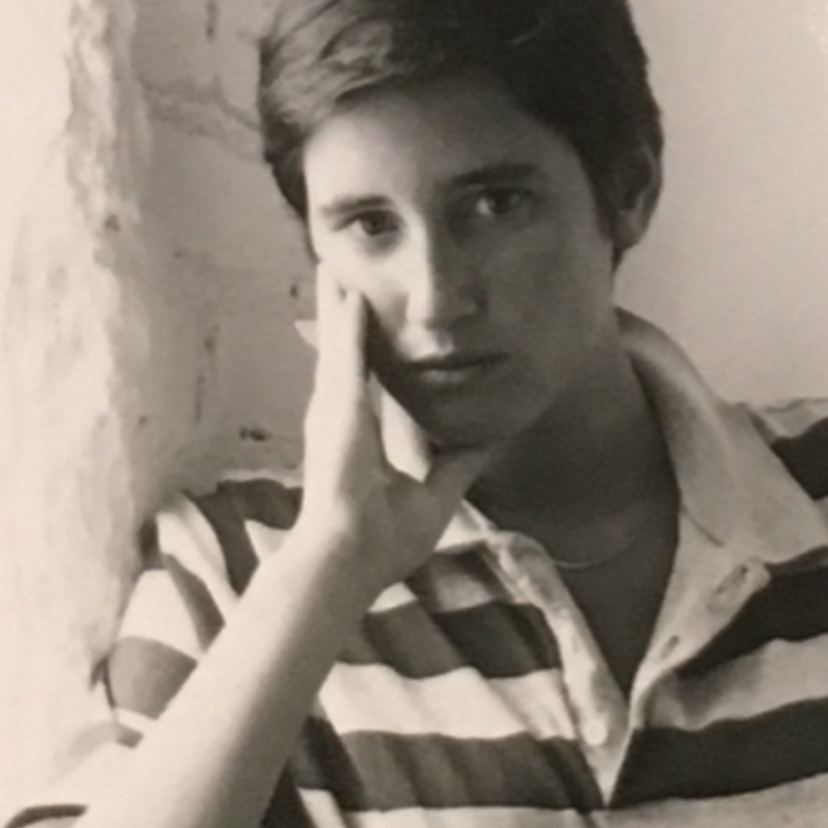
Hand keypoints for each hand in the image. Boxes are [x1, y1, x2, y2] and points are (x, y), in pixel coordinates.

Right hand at [293, 268, 489, 603]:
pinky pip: (344, 360)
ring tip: (334, 266)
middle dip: (344, 314)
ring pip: (338, 345)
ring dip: (337, 306)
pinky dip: (346, 327)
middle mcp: (340, 417)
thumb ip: (461, 461)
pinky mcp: (336, 413)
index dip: (367, 347)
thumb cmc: (383, 539)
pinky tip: (348, 294)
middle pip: (345, 352)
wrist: (350, 561)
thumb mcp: (436, 492)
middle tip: (340, 272)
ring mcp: (333, 413)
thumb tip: (494, 436)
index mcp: (360, 434)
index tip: (369, 315)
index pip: (367, 379)